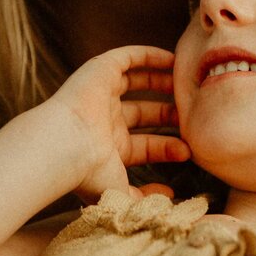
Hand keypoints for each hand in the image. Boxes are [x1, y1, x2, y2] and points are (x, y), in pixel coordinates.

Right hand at [47, 46, 188, 198]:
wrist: (63, 146)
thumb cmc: (89, 175)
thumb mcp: (122, 195)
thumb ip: (146, 199)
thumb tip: (168, 195)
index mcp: (108, 149)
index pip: (145, 146)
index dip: (167, 148)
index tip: (189, 152)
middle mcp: (104, 121)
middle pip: (143, 113)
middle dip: (168, 114)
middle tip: (192, 114)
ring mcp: (101, 95)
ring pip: (135, 83)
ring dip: (160, 82)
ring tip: (186, 83)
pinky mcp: (99, 72)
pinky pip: (127, 58)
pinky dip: (149, 56)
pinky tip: (172, 59)